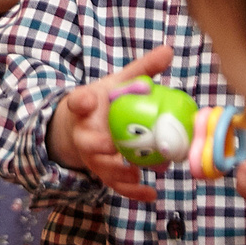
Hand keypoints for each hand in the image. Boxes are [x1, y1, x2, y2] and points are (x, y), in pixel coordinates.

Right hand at [47, 46, 173, 200]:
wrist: (83, 129)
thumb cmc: (104, 104)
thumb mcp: (118, 83)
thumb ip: (142, 70)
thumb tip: (169, 50)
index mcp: (85, 108)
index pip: (77, 102)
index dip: (80, 102)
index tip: (85, 100)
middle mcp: (85, 134)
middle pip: (87, 142)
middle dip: (99, 146)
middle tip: (113, 146)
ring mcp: (93, 157)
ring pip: (102, 168)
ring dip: (119, 172)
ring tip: (137, 173)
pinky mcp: (103, 173)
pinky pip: (116, 186)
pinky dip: (133, 192)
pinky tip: (151, 194)